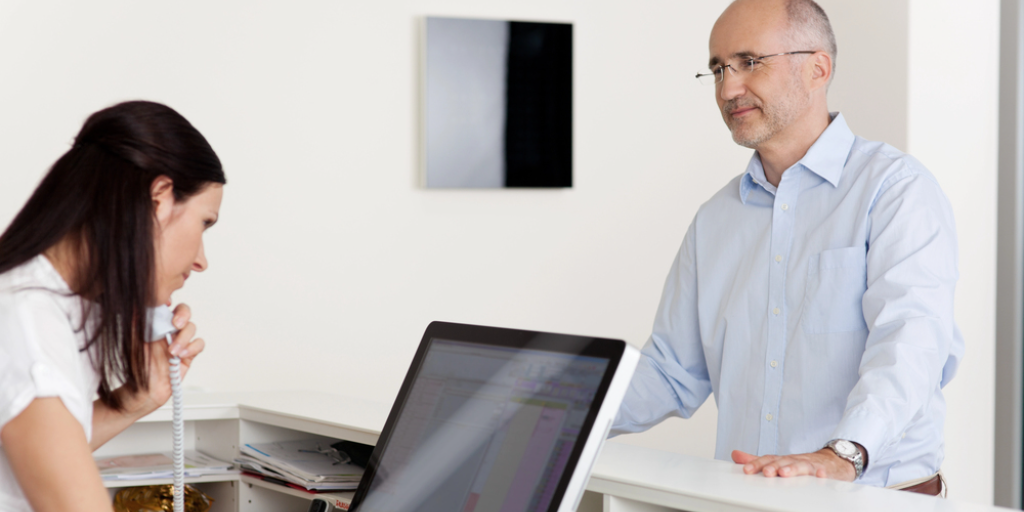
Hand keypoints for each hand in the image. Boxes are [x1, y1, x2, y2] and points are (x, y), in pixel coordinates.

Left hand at [124, 304, 206, 415]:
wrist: (143, 392)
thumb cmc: (136, 369)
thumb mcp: (132, 343)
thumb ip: (135, 325)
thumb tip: (135, 306)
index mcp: (156, 326)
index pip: (168, 307)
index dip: (170, 304)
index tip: (166, 306)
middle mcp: (170, 332)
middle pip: (184, 312)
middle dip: (183, 315)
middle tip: (176, 324)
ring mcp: (180, 342)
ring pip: (192, 328)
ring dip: (184, 338)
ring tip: (172, 351)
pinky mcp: (189, 355)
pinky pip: (199, 344)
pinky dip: (192, 348)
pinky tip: (180, 355)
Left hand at [731, 449, 855, 480]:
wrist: (831, 461)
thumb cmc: (800, 464)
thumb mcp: (778, 462)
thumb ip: (758, 461)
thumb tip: (736, 455)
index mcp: (782, 460)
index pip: (768, 460)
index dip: (757, 464)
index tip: (746, 470)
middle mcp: (795, 461)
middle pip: (783, 461)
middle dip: (774, 466)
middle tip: (766, 472)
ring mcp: (810, 466)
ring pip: (801, 466)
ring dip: (793, 468)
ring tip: (784, 473)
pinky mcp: (825, 472)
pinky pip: (825, 473)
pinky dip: (822, 473)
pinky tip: (820, 475)